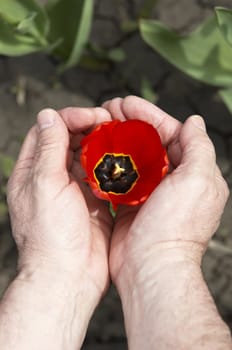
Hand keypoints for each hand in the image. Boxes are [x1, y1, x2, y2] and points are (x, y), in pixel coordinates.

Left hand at [6, 107, 112, 347]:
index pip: (49, 131)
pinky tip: (124, 160)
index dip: (70, 118)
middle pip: (70, 141)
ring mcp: (75, 190)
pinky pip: (103, 176)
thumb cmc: (51, 234)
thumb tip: (48, 115)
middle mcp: (53, 179)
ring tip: (120, 137)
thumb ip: (50, 148)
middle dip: (89, 128)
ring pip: (88, 157)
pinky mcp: (94, 202)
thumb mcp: (46, 184)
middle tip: (111, 123)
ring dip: (103, 146)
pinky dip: (112, 166)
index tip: (92, 116)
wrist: (70, 276)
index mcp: (34, 172)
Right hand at [102, 96, 228, 287]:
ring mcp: (150, 193)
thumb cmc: (175, 226)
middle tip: (108, 109)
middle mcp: (172, 182)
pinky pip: (120, 177)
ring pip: (133, 157)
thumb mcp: (197, 181)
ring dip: (117, 140)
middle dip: (130, 124)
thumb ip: (198, 148)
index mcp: (192, 173)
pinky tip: (96, 151)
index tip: (127, 103)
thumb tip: (194, 122)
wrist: (149, 266)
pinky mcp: (130, 204)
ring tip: (99, 124)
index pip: (171, 134)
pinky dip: (110, 163)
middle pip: (149, 143)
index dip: (149, 116)